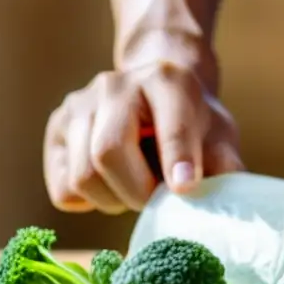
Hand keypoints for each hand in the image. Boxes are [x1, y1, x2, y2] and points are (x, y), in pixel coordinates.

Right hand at [43, 61, 242, 213]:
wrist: (155, 97)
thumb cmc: (192, 123)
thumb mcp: (218, 135)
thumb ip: (225, 164)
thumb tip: (228, 200)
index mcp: (166, 82)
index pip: (169, 124)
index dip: (176, 159)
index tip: (184, 186)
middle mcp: (115, 85)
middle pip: (107, 153)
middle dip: (136, 192)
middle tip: (156, 201)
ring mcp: (78, 105)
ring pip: (82, 176)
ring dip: (113, 200)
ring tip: (135, 189)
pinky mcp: (56, 130)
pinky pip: (64, 189)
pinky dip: (89, 202)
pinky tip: (112, 186)